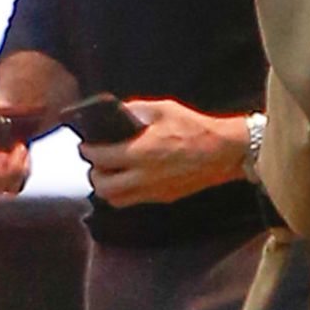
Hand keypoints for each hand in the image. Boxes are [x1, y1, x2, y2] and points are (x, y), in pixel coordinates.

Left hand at [79, 100, 249, 206]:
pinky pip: (134, 201)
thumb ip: (137, 109)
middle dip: (94, 173)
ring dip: (107, 188)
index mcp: (141, 152)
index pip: (100, 158)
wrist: (224, 151)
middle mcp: (143, 176)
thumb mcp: (165, 109)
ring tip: (110, 173)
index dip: (87, 151)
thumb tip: (119, 111)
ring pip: (115, 200)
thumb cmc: (195, 128)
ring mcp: (153, 190)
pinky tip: (130, 179)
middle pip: (102, 186)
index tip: (85, 145)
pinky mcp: (164, 197)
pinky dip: (125, 193)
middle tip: (96, 161)